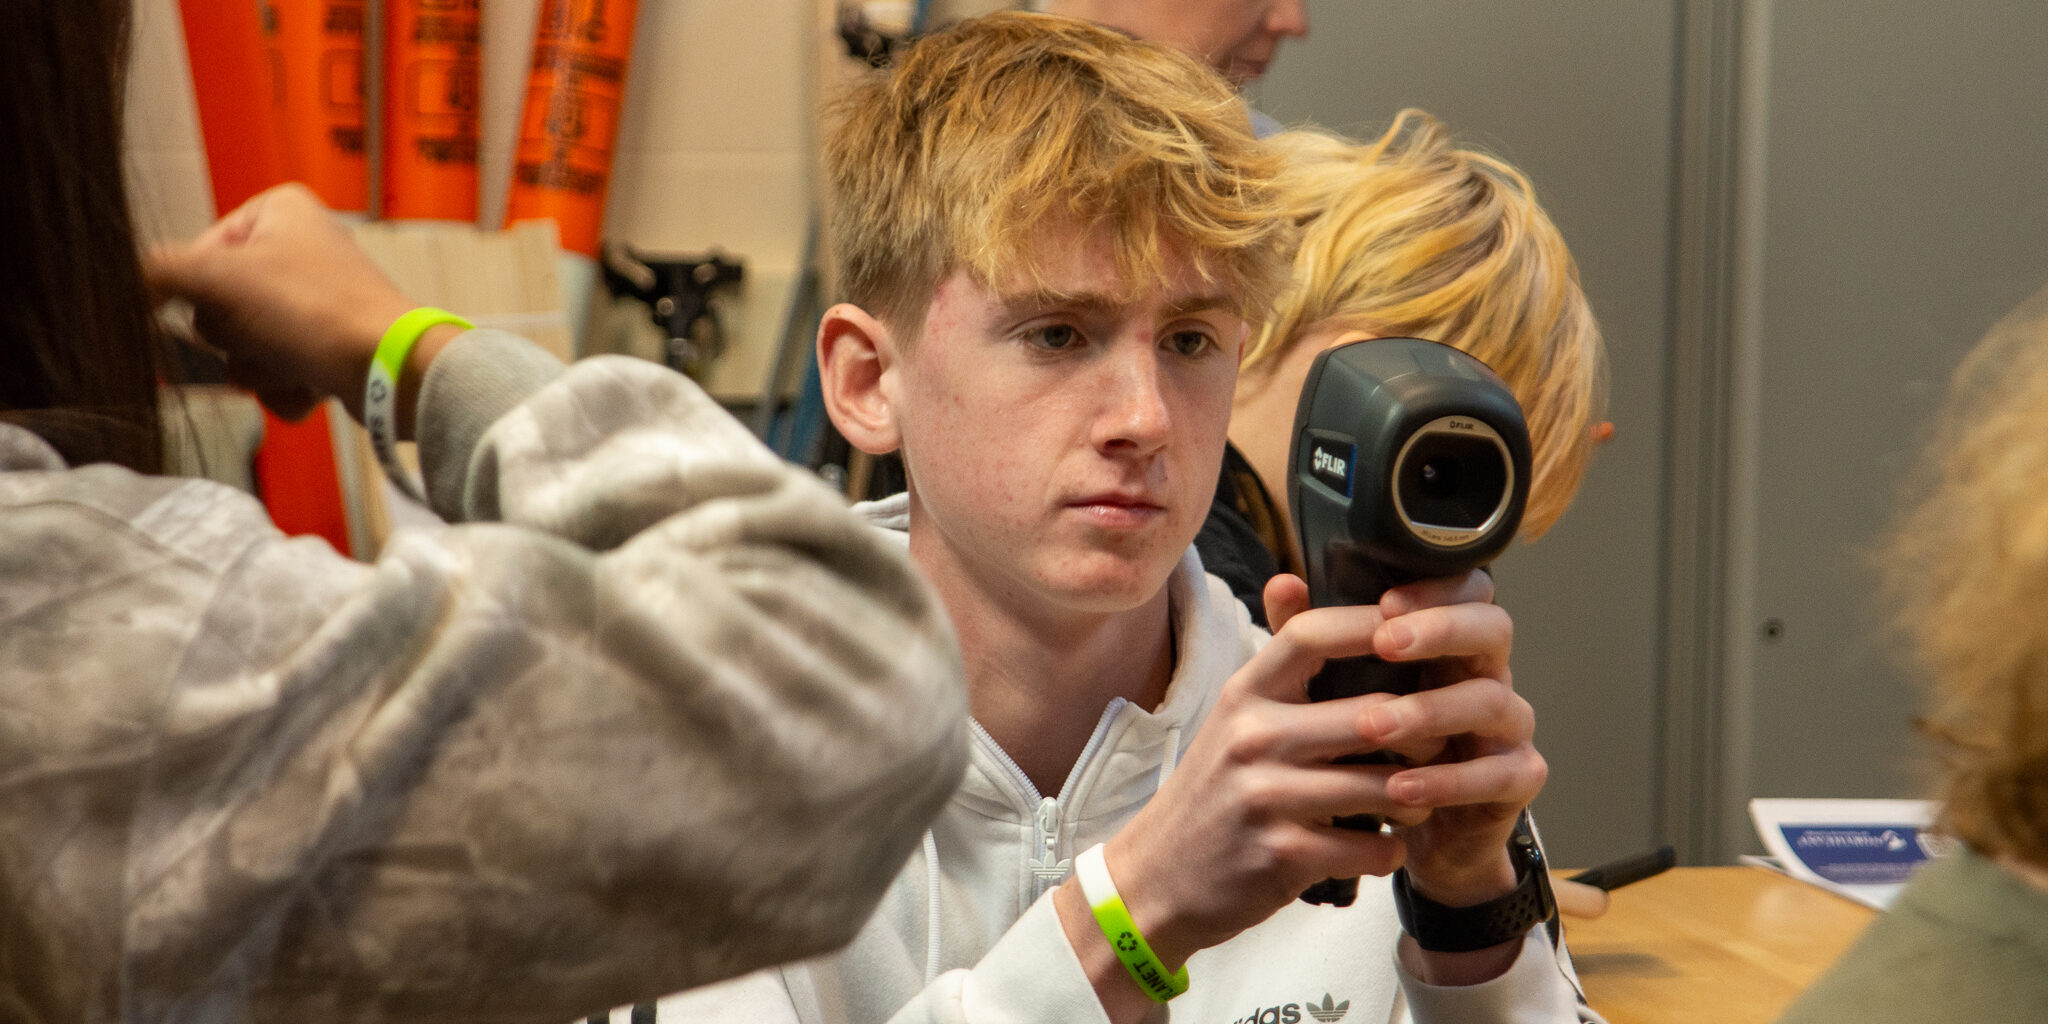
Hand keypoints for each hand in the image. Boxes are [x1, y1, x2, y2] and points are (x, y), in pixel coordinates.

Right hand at [146, 183, 418, 421]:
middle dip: (234, 338)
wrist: (385, 368)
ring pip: (248, 348)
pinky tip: (310, 384)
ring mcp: (319, 302)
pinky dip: (286, 388)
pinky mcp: (332, 348)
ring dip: (258, 368)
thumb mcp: (216, 277)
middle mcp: (303, 250)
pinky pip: (281, 376)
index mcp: (280, 211)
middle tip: (263, 335)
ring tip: (292, 362)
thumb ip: (158, 272)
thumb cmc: (308, 310)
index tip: (220, 304)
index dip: (201, 292)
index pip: (198, 255)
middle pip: (222, 308)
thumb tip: (132, 283)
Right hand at [1078, 583, 1428, 968]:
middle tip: (1443, 743)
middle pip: (1373, 715)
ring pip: (1384, 785)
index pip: (1311, 634)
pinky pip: (1372, 846)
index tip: (1419, 631)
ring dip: (1418, 797)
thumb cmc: (1213, 790)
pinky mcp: (1282, 855)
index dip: (1372, 626)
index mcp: (1245, 693)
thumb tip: (1293, 578)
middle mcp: (1252, 736)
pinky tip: (1384, 844)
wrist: (1156, 877)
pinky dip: (1391, 849)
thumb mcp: (1233, 716)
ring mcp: (1266, 797)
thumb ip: (1275, 658)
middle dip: (1425, 732)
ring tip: (1419, 799)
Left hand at [1339, 570, 1542, 909]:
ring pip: (1492, 701)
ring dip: (1431, 711)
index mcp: (1452, 642)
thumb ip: (1316, 639)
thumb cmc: (1374, 746)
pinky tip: (1402, 788)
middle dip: (1441, 630)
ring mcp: (1509, 727)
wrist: (1404, 831)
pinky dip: (1448, 782)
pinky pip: (1499, 774)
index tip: (1386, 601)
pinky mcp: (1517, 779)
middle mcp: (1488, 674)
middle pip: (1493, 629)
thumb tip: (1281, 584)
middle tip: (1387, 643)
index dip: (1437, 588)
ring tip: (1374, 726)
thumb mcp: (1339, 690)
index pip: (1468, 590)